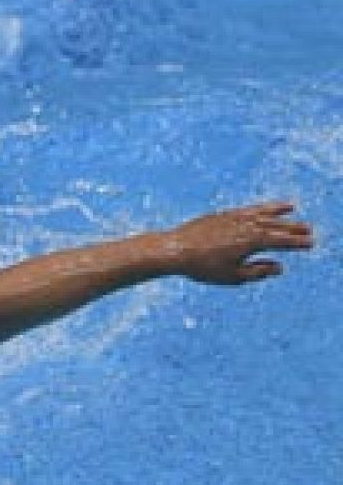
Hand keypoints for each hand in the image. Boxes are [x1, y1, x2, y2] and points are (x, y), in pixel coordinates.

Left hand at [163, 202, 314, 285]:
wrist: (173, 249)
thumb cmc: (202, 267)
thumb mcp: (233, 276)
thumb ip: (258, 271)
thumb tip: (279, 267)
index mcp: (252, 241)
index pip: (281, 241)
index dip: (297, 243)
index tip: (310, 244)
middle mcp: (246, 225)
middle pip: (275, 225)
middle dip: (292, 228)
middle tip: (309, 230)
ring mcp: (233, 217)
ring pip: (260, 213)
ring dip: (277, 211)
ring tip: (291, 208)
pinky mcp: (221, 215)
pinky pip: (245, 209)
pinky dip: (257, 208)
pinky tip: (261, 209)